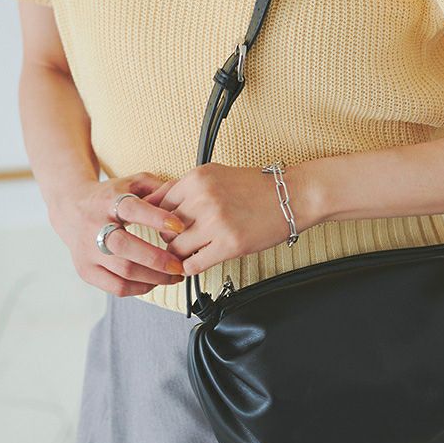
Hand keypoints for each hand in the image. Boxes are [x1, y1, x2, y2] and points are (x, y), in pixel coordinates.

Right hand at [50, 172, 188, 296]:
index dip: (156, 218)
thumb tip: (182, 197)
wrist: (71, 209)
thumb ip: (158, 187)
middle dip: (157, 259)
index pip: (131, 209)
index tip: (179, 226)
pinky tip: (155, 282)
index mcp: (108, 201)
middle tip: (181, 265)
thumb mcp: (132, 182)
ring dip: (154, 277)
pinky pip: (116, 287)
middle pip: (124, 246)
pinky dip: (140, 288)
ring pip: (123, 271)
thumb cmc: (112, 196)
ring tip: (175, 276)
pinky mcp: (86, 270)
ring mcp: (88, 251)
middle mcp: (94, 226)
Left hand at [145, 162, 317, 277]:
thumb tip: (152, 202)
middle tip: (183, 240)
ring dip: (181, 254)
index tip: (170, 226)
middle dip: (171, 237)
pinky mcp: (229, 244)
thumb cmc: (256, 187)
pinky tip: (200, 261)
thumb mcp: (215, 175)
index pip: (159, 205)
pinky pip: (193, 265)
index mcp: (197, 178)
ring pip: (175, 248)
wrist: (292, 196)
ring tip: (193, 251)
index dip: (162, 219)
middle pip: (164, 228)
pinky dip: (191, 267)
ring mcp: (215, 221)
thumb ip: (184, 188)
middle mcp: (203, 198)